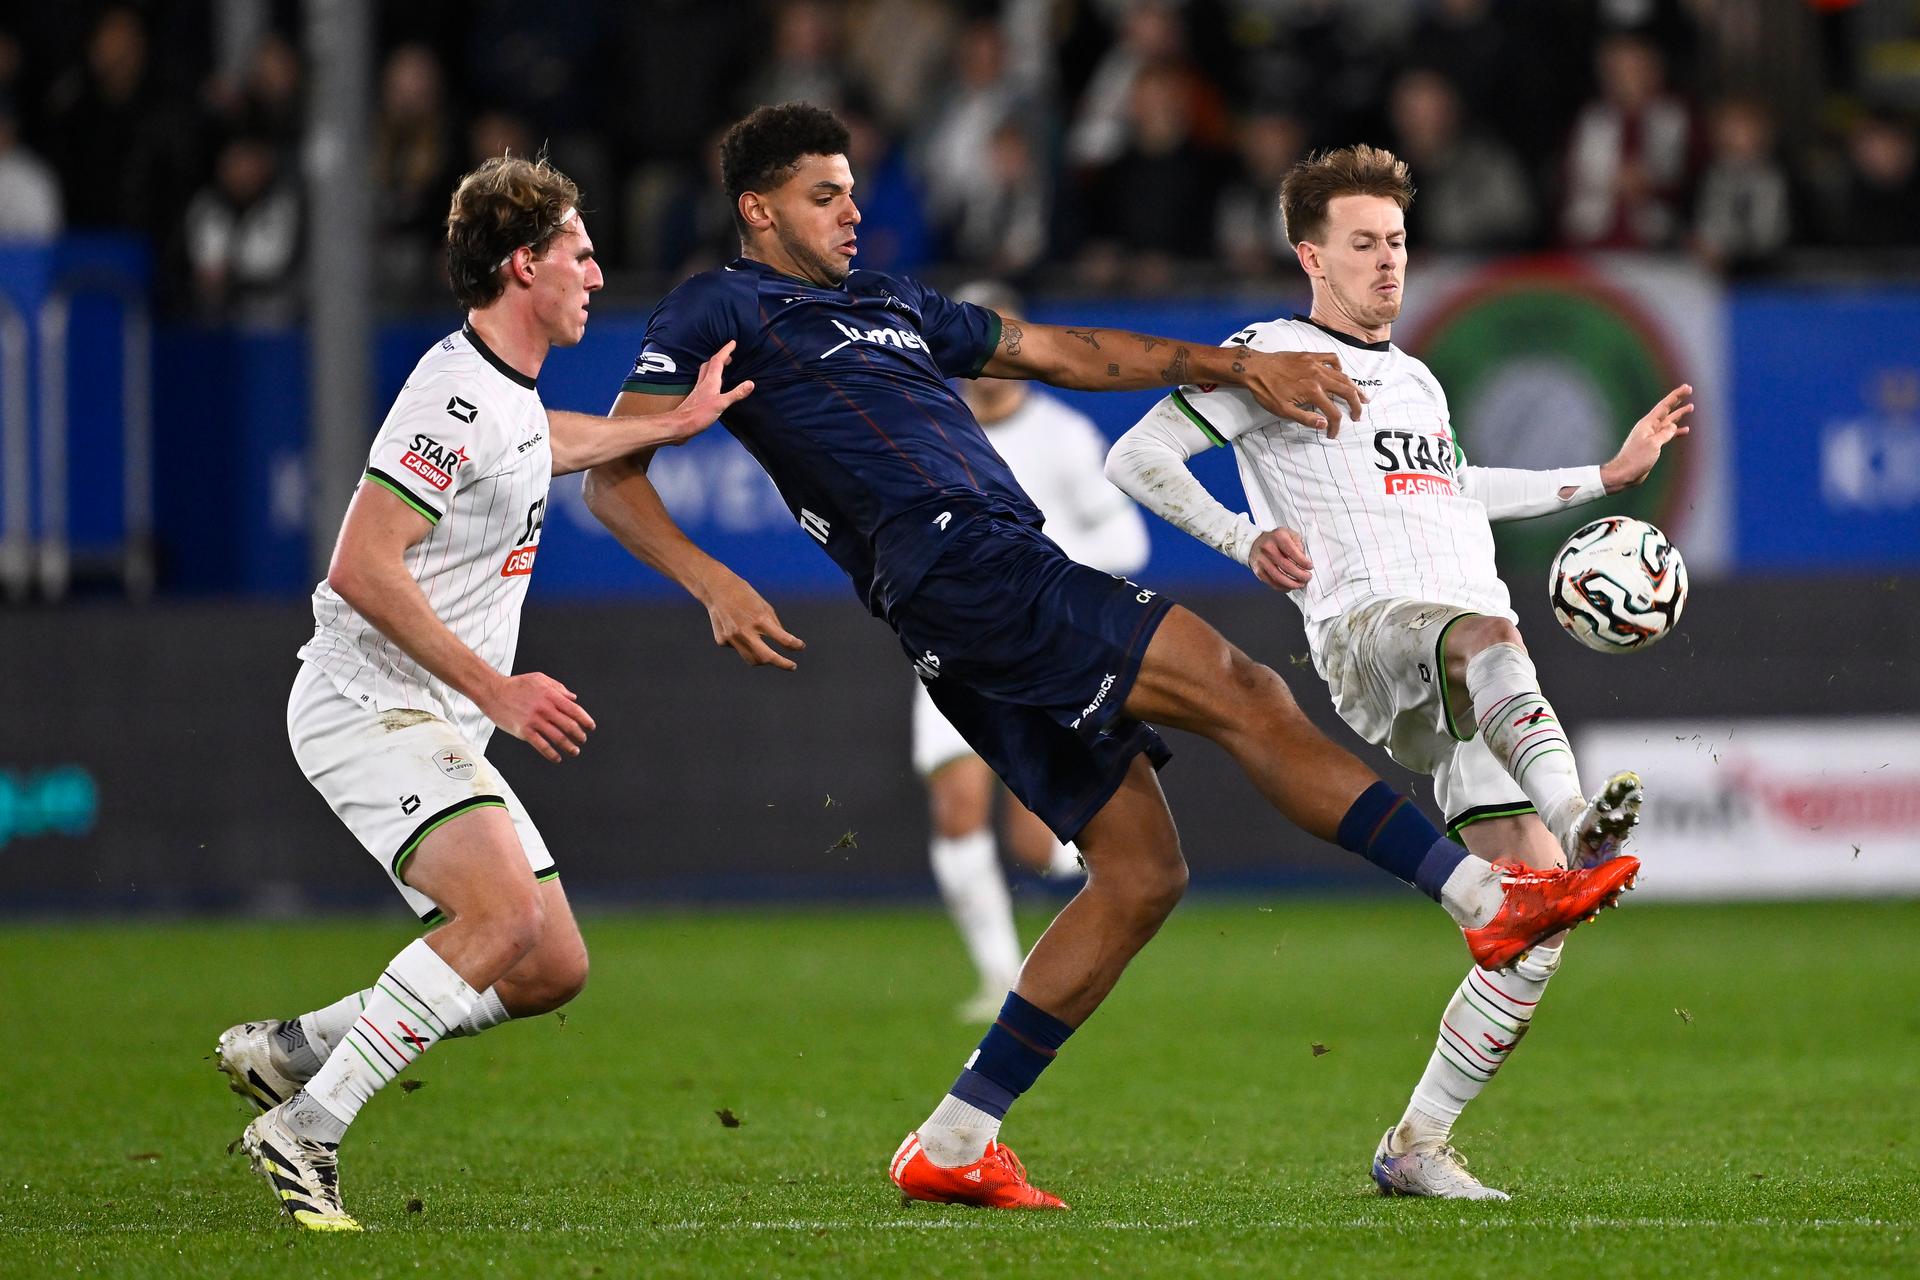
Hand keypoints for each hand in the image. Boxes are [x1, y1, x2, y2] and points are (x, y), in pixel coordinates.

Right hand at [481, 671, 595, 762]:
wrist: (493, 691)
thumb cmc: (516, 685)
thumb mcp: (539, 679)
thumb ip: (559, 688)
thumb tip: (574, 698)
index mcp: (551, 696)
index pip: (575, 710)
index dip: (585, 720)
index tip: (591, 727)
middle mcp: (545, 709)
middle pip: (569, 726)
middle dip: (579, 735)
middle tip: (582, 740)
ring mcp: (535, 721)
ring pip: (558, 738)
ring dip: (569, 746)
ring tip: (574, 751)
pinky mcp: (524, 731)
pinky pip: (542, 746)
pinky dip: (551, 754)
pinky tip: (557, 757)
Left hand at [662, 341, 755, 445]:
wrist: (679, 426)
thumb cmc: (698, 415)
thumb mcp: (721, 404)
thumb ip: (736, 394)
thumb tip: (750, 383)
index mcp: (710, 382)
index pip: (718, 361)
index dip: (726, 351)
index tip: (732, 343)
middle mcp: (703, 383)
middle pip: (710, 365)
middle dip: (720, 358)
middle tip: (729, 356)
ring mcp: (699, 391)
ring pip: (706, 373)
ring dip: (714, 367)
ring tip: (723, 367)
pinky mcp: (697, 399)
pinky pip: (705, 383)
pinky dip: (711, 379)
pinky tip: (714, 387)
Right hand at [703, 572, 804, 669]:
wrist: (716, 588)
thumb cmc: (745, 595)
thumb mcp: (764, 606)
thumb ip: (774, 625)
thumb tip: (784, 643)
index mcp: (759, 619)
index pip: (783, 639)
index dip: (795, 645)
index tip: (801, 646)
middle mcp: (745, 631)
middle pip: (767, 657)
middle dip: (783, 664)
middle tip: (793, 666)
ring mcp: (732, 637)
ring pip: (752, 659)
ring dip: (764, 659)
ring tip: (770, 655)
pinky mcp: (722, 640)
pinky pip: (738, 648)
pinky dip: (744, 644)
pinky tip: (737, 630)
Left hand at [1238, 351, 1366, 435]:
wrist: (1255, 368)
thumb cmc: (1266, 391)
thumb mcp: (1283, 411)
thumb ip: (1305, 418)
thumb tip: (1324, 424)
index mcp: (1313, 392)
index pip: (1333, 412)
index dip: (1336, 426)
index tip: (1332, 434)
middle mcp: (1318, 376)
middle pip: (1346, 392)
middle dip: (1356, 405)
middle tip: (1359, 415)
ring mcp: (1316, 364)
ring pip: (1342, 376)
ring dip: (1354, 387)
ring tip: (1362, 396)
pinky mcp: (1310, 356)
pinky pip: (1331, 358)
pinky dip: (1339, 367)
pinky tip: (1340, 374)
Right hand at [1248, 527, 1312, 590]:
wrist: (1255, 542)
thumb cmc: (1275, 539)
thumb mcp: (1289, 534)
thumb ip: (1298, 544)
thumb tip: (1303, 559)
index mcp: (1278, 537)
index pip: (1293, 552)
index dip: (1303, 562)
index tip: (1310, 567)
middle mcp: (1268, 548)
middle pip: (1287, 567)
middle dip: (1300, 575)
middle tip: (1307, 577)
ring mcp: (1262, 561)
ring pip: (1279, 577)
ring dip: (1292, 584)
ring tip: (1300, 584)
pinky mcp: (1258, 571)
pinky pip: (1271, 582)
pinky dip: (1282, 587)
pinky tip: (1290, 586)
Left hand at [1602, 383, 1692, 492]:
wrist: (1625, 473)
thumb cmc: (1636, 459)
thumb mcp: (1653, 444)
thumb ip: (1665, 433)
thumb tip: (1674, 426)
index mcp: (1648, 424)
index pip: (1664, 405)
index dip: (1676, 396)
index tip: (1687, 388)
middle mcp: (1649, 427)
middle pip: (1667, 410)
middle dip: (1678, 400)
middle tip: (1689, 391)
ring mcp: (1651, 436)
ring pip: (1668, 422)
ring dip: (1679, 415)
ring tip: (1690, 407)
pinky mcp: (1653, 445)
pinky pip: (1667, 434)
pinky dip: (1676, 431)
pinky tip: (1685, 430)